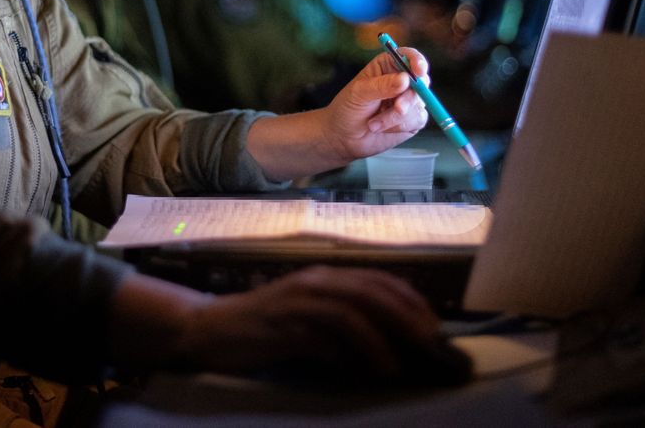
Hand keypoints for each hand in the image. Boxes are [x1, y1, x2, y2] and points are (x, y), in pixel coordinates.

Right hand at [173, 266, 466, 382]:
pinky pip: (331, 332)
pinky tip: (370, 368)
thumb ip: (341, 324)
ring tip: (404, 362)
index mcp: (325, 276)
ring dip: (386, 335)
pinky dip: (356, 349)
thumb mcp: (308, 320)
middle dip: (408, 316)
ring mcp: (300, 298)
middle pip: (374, 290)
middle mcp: (316, 280)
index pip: (379, 280)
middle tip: (432, 344)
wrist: (210, 329)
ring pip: (356, 308)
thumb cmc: (263, 329)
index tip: (434, 326)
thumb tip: (385, 346)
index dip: (411, 300)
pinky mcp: (286, 322)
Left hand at [318, 46, 430, 161]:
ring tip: (373, 123)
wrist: (344, 136)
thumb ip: (382, 85)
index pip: (409, 57)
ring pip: (418, 104)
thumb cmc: (348, 108)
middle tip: (397, 108)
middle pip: (421, 82)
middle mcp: (402, 81)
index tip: (419, 71)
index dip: (418, 61)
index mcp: (388, 66)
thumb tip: (405, 79)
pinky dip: (399, 126)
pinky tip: (382, 128)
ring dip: (395, 117)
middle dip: (409, 97)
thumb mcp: (360, 93)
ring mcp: (409, 100)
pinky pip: (418, 119)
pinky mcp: (412, 119)